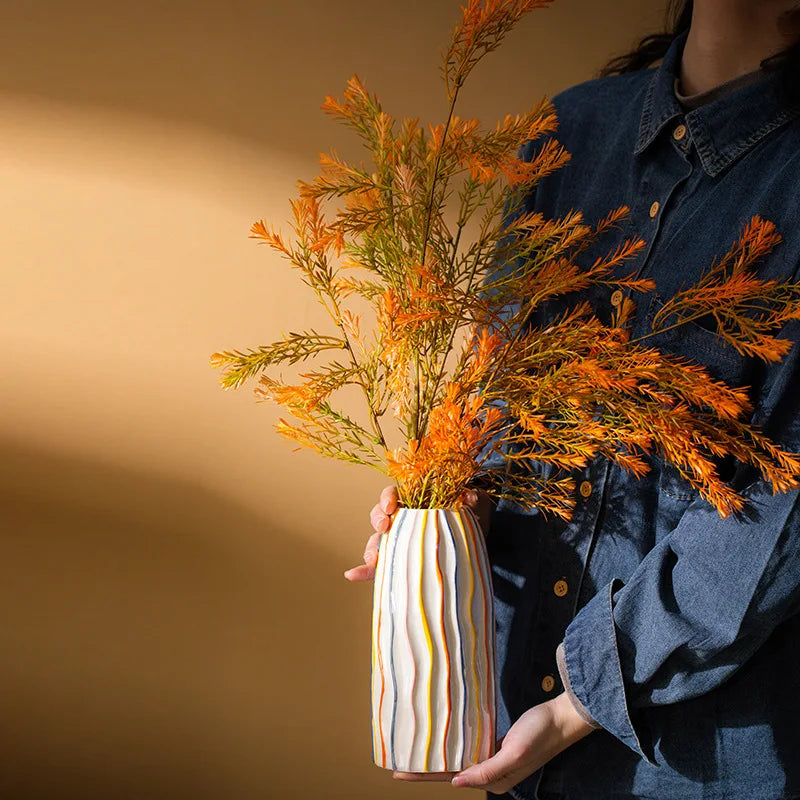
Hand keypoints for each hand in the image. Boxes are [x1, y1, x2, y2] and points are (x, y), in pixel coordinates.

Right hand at [343, 485, 493, 581]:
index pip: (393, 494)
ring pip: (377, 541)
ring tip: (372, 559)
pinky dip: (365, 571)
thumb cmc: (471, 516)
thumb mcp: (474, 504)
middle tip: (384, 527)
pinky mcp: (401, 561)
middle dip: (377, 520)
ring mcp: (400, 541)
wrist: (476, 539)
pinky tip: (353, 575)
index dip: (388, 497)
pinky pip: (380, 567)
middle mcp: (403, 519)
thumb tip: (470, 497)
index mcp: (415, 501)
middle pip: (380, 516)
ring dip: (371, 548)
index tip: (392, 506)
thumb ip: (471, 498)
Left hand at [391, 691, 596, 790]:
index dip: (425, 776)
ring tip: (414, 752)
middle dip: (424, 768)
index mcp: (494, 779)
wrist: (560, 718)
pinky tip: (442, 739)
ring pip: (458, 759)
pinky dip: (453, 745)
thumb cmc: (539, 735)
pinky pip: (469, 747)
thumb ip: (487, 770)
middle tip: (398, 763)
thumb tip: (457, 783)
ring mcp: (493, 757)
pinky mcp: (496, 743)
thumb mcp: (514, 754)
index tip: (401, 772)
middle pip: (450, 771)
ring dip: (437, 757)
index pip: (451, 779)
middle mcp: (490, 771)